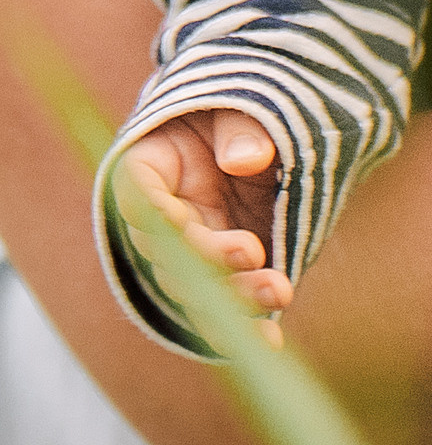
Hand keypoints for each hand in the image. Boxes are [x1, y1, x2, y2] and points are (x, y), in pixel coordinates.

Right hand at [112, 109, 292, 341]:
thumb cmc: (235, 111)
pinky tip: (270, 341)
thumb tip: (248, 160)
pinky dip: (245, 325)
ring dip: (233, 298)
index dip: (160, 215)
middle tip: (254, 256)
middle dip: (207, 262)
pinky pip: (226, 302)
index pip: (139, 196)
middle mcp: (161, 218)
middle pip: (169, 253)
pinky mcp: (224, 269)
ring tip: (280, 294)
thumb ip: (240, 129)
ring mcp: (192, 248)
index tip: (188, 222)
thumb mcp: (236, 104)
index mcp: (148, 168)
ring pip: (197, 287)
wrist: (253, 131)